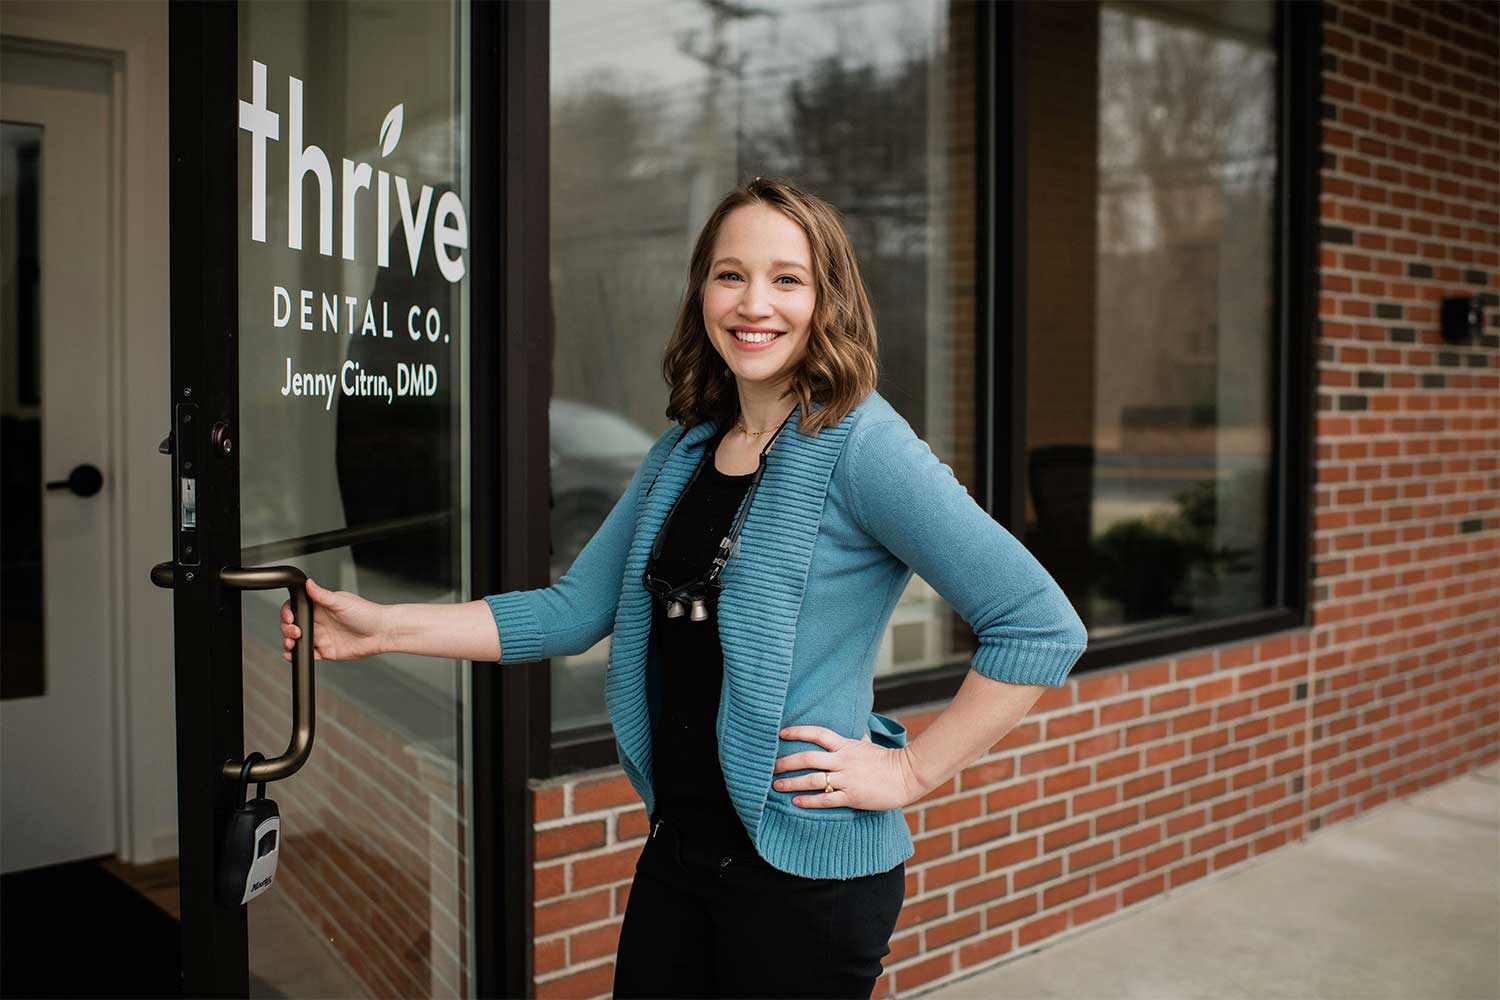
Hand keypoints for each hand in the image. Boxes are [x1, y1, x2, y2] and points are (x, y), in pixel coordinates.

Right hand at [279, 577, 386, 662]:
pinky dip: (297, 656)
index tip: (289, 616)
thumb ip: (322, 595)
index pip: (296, 607)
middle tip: (295, 631)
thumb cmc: (366, 614)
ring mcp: (320, 637)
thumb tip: (308, 583)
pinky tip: (294, 654)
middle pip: (292, 625)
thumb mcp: (342, 602)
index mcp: (319, 607)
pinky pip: (307, 655)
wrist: (381, 633)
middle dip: (286, 629)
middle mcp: (318, 622)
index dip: (287, 612)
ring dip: (289, 642)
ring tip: (292, 643)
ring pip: (297, 641)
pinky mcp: (325, 651)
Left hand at [772, 725, 926, 811]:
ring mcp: (847, 778)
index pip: (817, 734)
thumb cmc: (887, 760)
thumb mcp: (868, 744)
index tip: (781, 733)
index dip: (798, 732)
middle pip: (808, 757)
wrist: (907, 775)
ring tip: (776, 785)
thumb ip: (856, 738)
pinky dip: (808, 801)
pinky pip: (825, 799)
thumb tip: (854, 727)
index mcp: (846, 745)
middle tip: (771, 766)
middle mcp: (843, 760)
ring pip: (812, 779)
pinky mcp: (852, 796)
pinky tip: (795, 802)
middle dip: (786, 762)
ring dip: (792, 782)